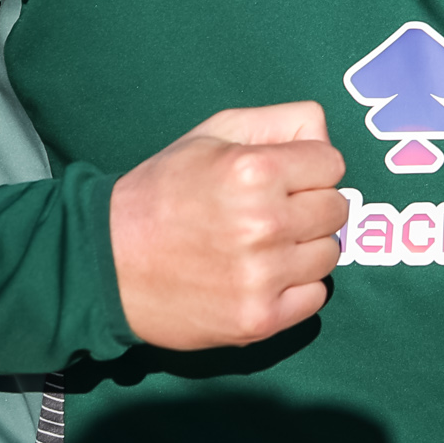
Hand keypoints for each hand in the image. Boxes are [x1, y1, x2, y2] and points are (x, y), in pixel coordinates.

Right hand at [109, 102, 347, 350]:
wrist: (106, 263)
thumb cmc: (162, 192)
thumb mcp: (213, 134)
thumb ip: (279, 122)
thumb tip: (324, 133)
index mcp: (254, 170)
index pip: (333, 163)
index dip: (308, 167)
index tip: (281, 177)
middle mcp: (264, 224)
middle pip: (337, 209)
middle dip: (309, 205)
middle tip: (269, 211)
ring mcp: (263, 277)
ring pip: (329, 253)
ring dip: (304, 247)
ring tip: (262, 244)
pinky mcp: (259, 320)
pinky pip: (316, 296)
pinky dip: (297, 286)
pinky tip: (262, 275)